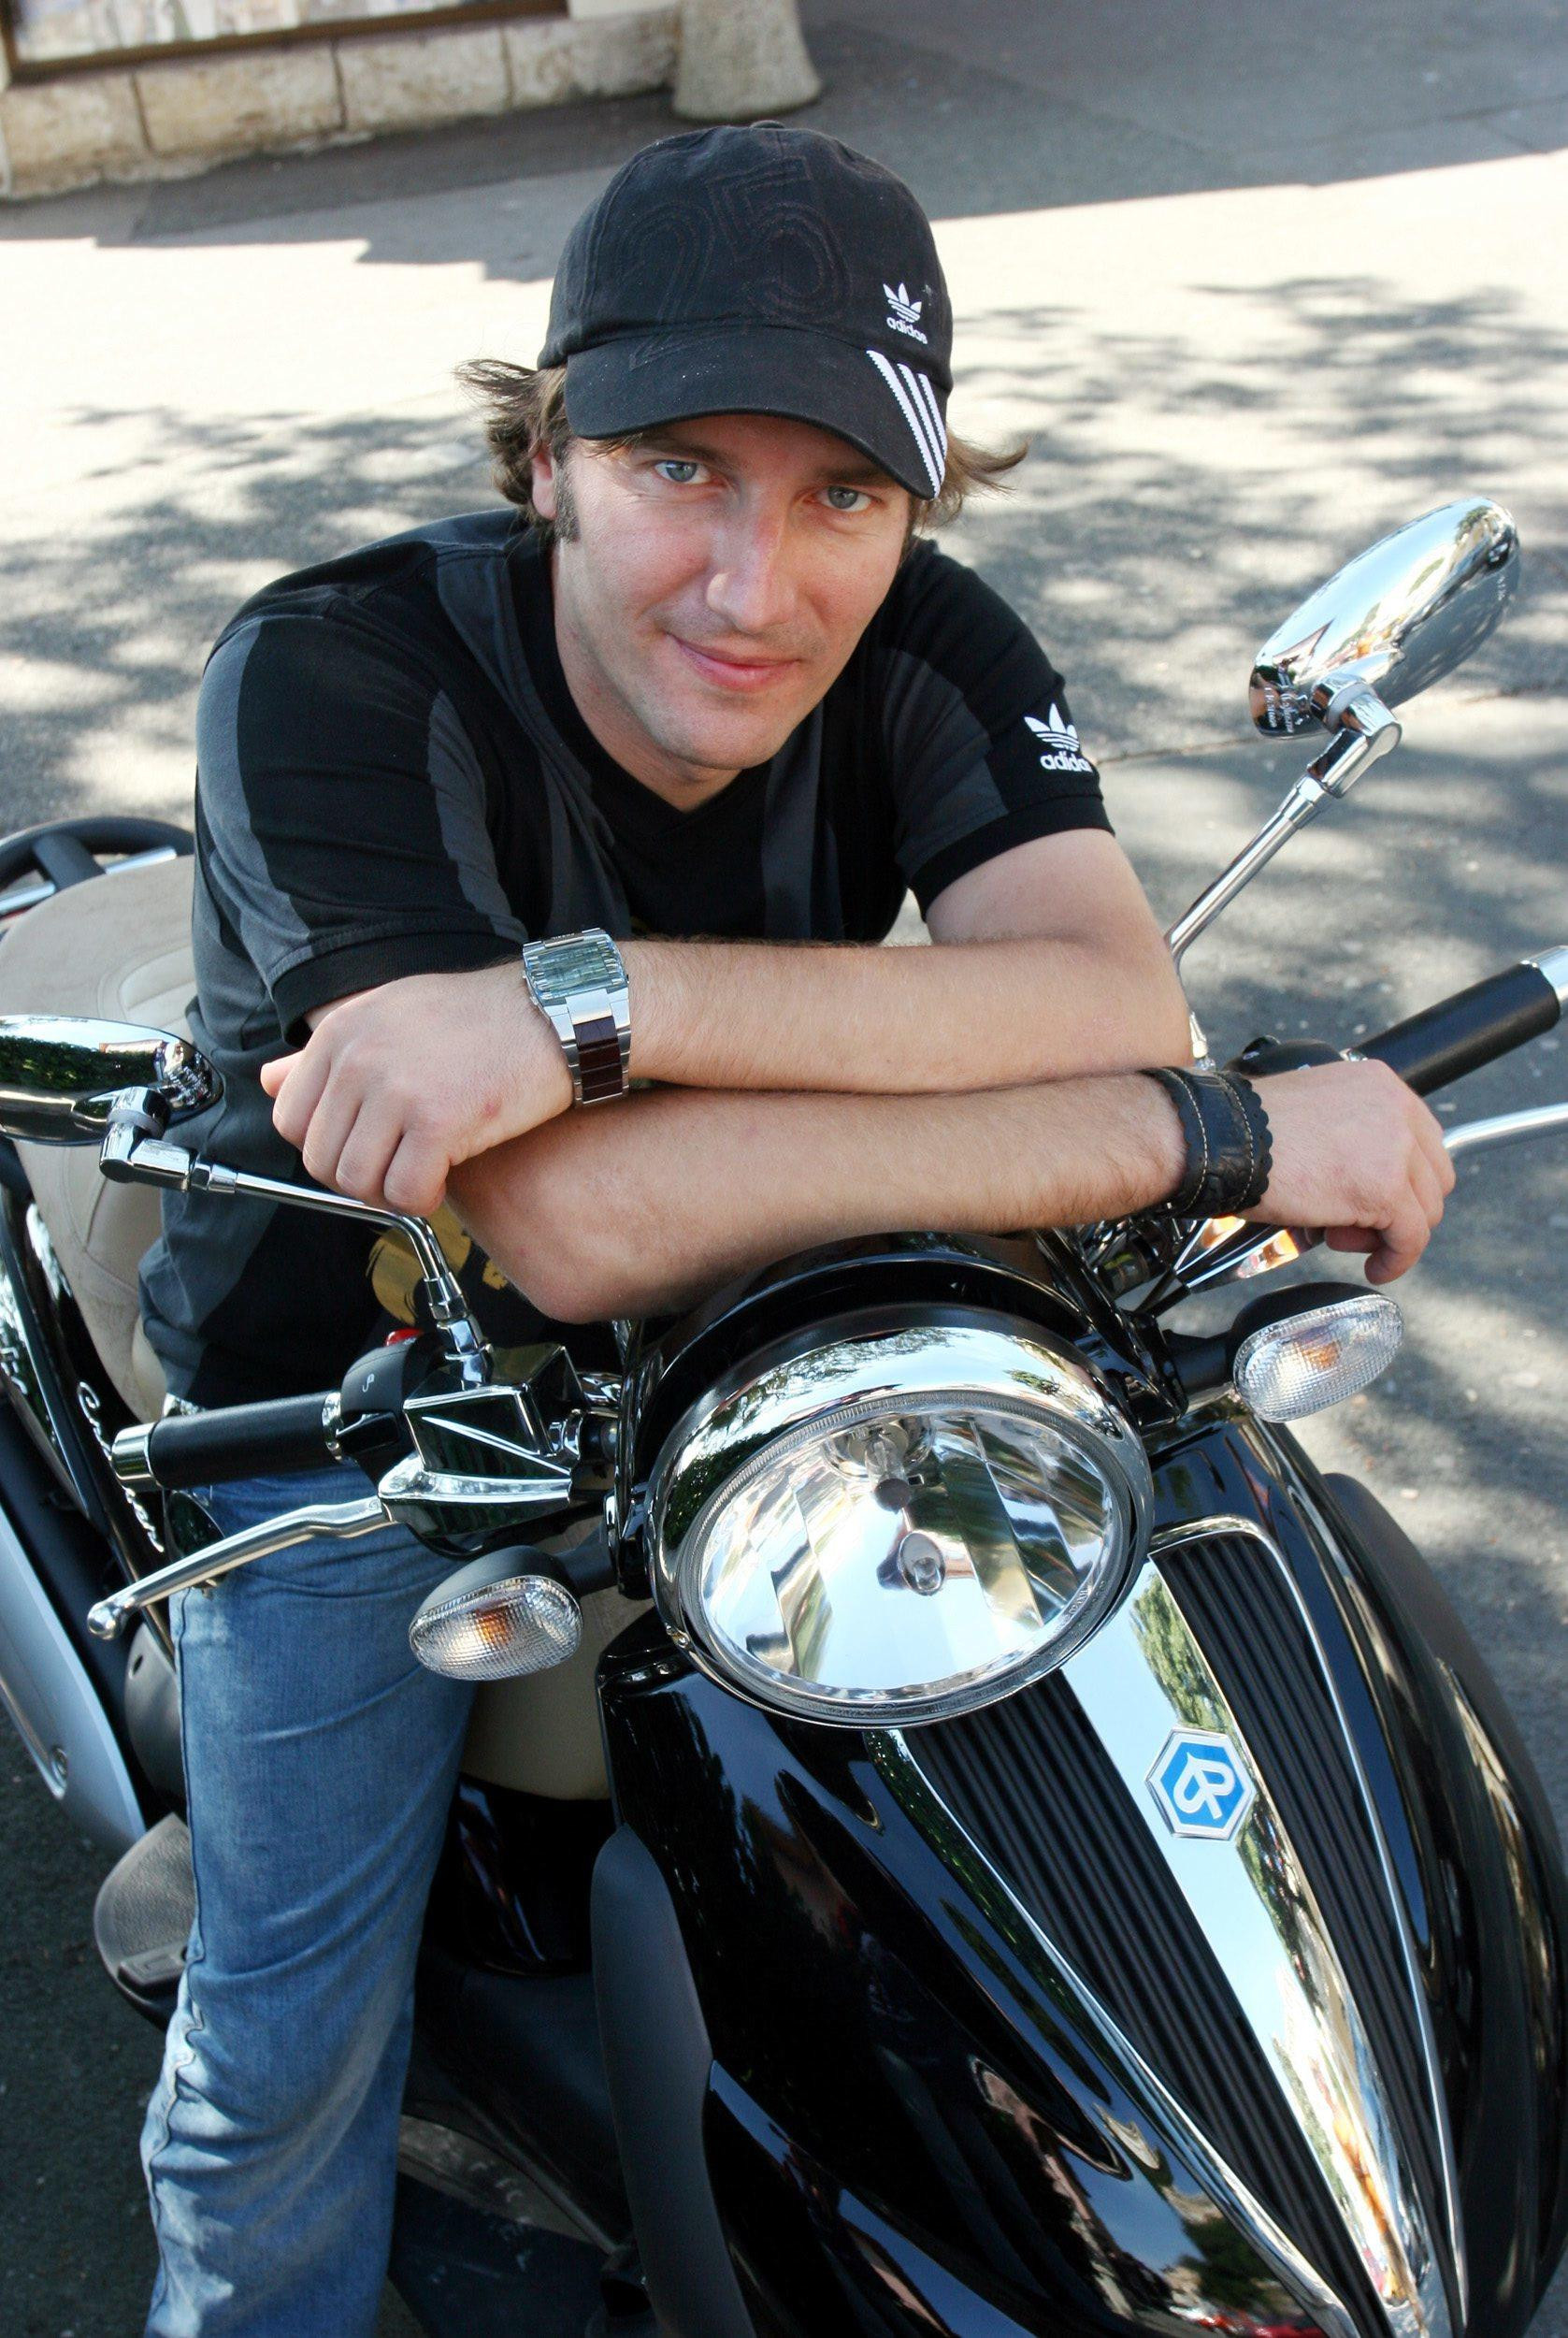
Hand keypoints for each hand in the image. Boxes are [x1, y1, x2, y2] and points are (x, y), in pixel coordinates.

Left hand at [260, 963, 572, 1216]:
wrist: (553, 1013)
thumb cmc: (478, 1019)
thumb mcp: (389, 1016)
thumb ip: (327, 1054)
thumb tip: (268, 1081)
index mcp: (340, 1032)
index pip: (290, 1118)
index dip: (327, 1146)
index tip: (366, 1146)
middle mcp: (359, 1057)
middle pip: (320, 1158)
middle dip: (357, 1177)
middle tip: (398, 1167)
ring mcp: (397, 1089)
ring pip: (357, 1181)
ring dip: (388, 1192)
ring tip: (421, 1174)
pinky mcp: (438, 1121)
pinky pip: (404, 1192)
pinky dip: (421, 1200)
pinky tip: (443, 1180)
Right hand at [1244, 1059, 1455, 1282]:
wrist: (1223, 1138)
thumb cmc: (1247, 1128)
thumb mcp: (1315, 1111)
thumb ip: (1350, 1131)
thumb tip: (1362, 1173)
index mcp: (1380, 1084)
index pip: (1424, 1142)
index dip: (1405, 1180)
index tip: (1379, 1201)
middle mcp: (1397, 1109)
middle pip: (1434, 1177)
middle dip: (1401, 1207)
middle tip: (1355, 1221)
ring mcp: (1396, 1148)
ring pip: (1426, 1210)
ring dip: (1389, 1233)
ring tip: (1342, 1235)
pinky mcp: (1386, 1189)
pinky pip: (1410, 1238)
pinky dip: (1396, 1260)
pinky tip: (1376, 1268)